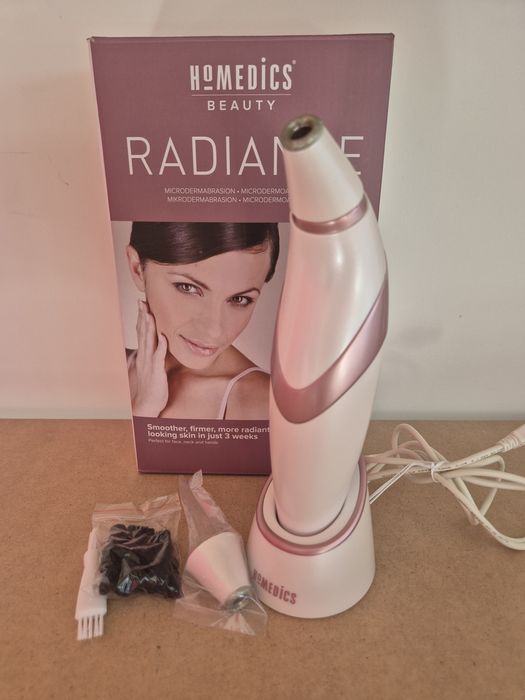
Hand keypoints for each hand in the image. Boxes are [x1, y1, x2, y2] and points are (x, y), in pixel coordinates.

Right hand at [129, 300, 168, 416]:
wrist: (147, 405)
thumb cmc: (151, 387)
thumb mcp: (151, 368)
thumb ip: (152, 354)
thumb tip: (156, 343)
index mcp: (143, 355)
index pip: (142, 333)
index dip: (142, 318)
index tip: (142, 304)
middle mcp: (144, 357)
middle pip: (143, 333)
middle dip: (142, 317)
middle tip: (142, 302)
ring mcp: (149, 364)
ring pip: (148, 342)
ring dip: (149, 328)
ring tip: (149, 313)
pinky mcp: (157, 372)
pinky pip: (158, 357)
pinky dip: (161, 347)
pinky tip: (163, 337)